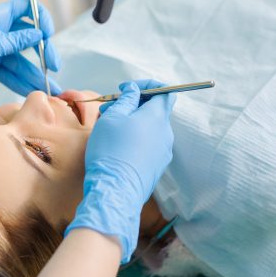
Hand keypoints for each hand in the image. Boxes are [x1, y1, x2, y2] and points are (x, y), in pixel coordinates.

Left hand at [0, 0, 61, 112]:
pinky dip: (21, 81)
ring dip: (35, 73)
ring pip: (21, 60)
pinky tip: (33, 90)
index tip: (49, 34)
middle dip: (43, 52)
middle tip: (54, 67)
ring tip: (49, 89)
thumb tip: (38, 34)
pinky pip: (11, 73)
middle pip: (28, 38)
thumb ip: (14, 41)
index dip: (40, 17)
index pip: (24, 8)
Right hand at [65, 80, 175, 262]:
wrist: (115, 190)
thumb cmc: (111, 150)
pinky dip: (135, 139)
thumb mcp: (113, 117)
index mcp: (157, 117)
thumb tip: (134, 90)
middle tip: (110, 109)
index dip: (146, 86)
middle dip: (133, 105)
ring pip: (150, 129)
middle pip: (155, 111)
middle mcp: (166, 133)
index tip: (126, 89)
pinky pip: (148, 146)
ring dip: (132, 123)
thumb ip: (126, 100)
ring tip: (109, 129)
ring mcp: (163, 152)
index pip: (164, 92)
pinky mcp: (156, 167)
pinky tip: (117, 147)